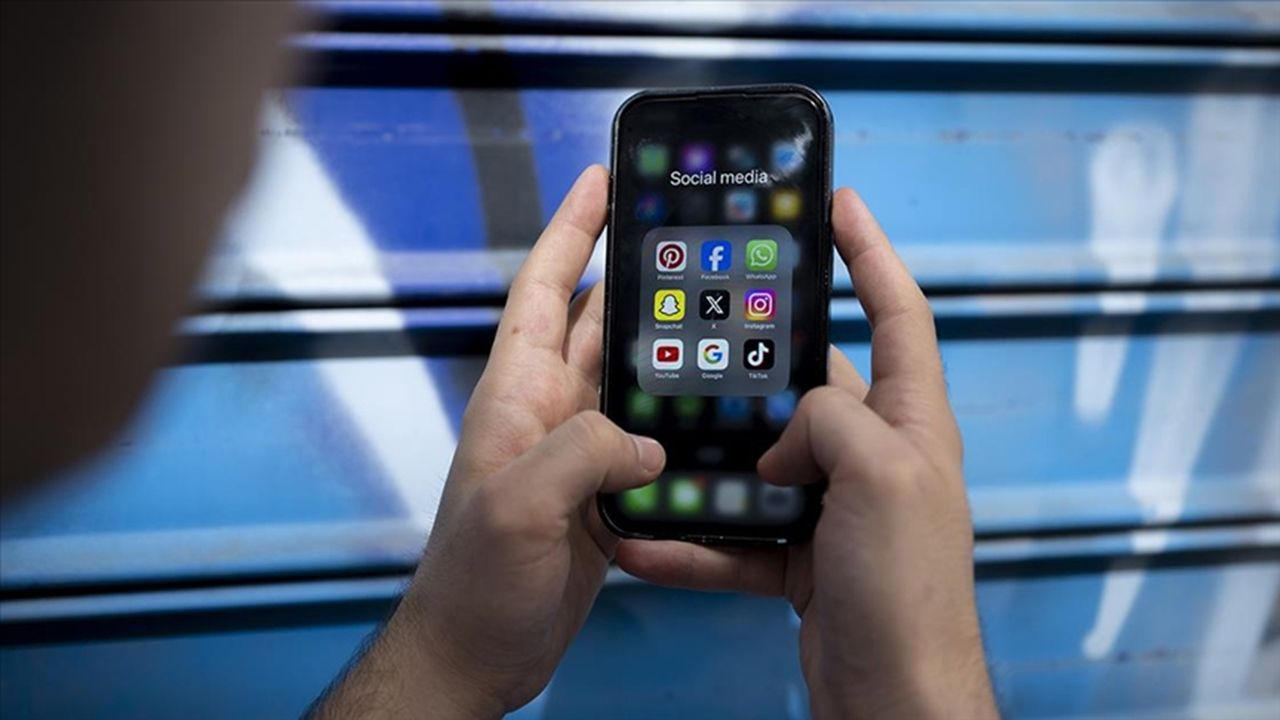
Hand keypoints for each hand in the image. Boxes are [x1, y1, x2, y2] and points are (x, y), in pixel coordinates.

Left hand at [313, 166, 663, 717]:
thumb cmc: (473, 583)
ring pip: (627, 379)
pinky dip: (675, 418)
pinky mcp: (600, 494)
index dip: (570, 234)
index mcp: (516, 396)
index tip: (598, 182)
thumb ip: (579, 453)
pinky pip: (644, 438)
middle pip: (596, 325)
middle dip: (634, 276)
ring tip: (716, 311)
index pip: (545, 294)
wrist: (476, 653)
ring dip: (664, 346)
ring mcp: (575, 453)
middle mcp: (546, 413)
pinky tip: (712, 410)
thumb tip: (644, 438)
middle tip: (683, 237)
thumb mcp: (518, 506)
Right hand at [615, 189, 997, 718]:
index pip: (898, 312)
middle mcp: (875, 457)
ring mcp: (838, 509)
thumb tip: (783, 437)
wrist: (894, 699)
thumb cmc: (909, 590)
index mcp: (911, 422)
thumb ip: (832, 421)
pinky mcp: (803, 558)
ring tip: (656, 442)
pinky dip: (696, 539)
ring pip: (762, 463)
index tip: (837, 205)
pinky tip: (647, 541)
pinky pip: (738, 535)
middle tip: (704, 336)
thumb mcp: (881, 477)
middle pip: (812, 387)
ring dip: (710, 461)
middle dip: (757, 368)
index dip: (870, 253)